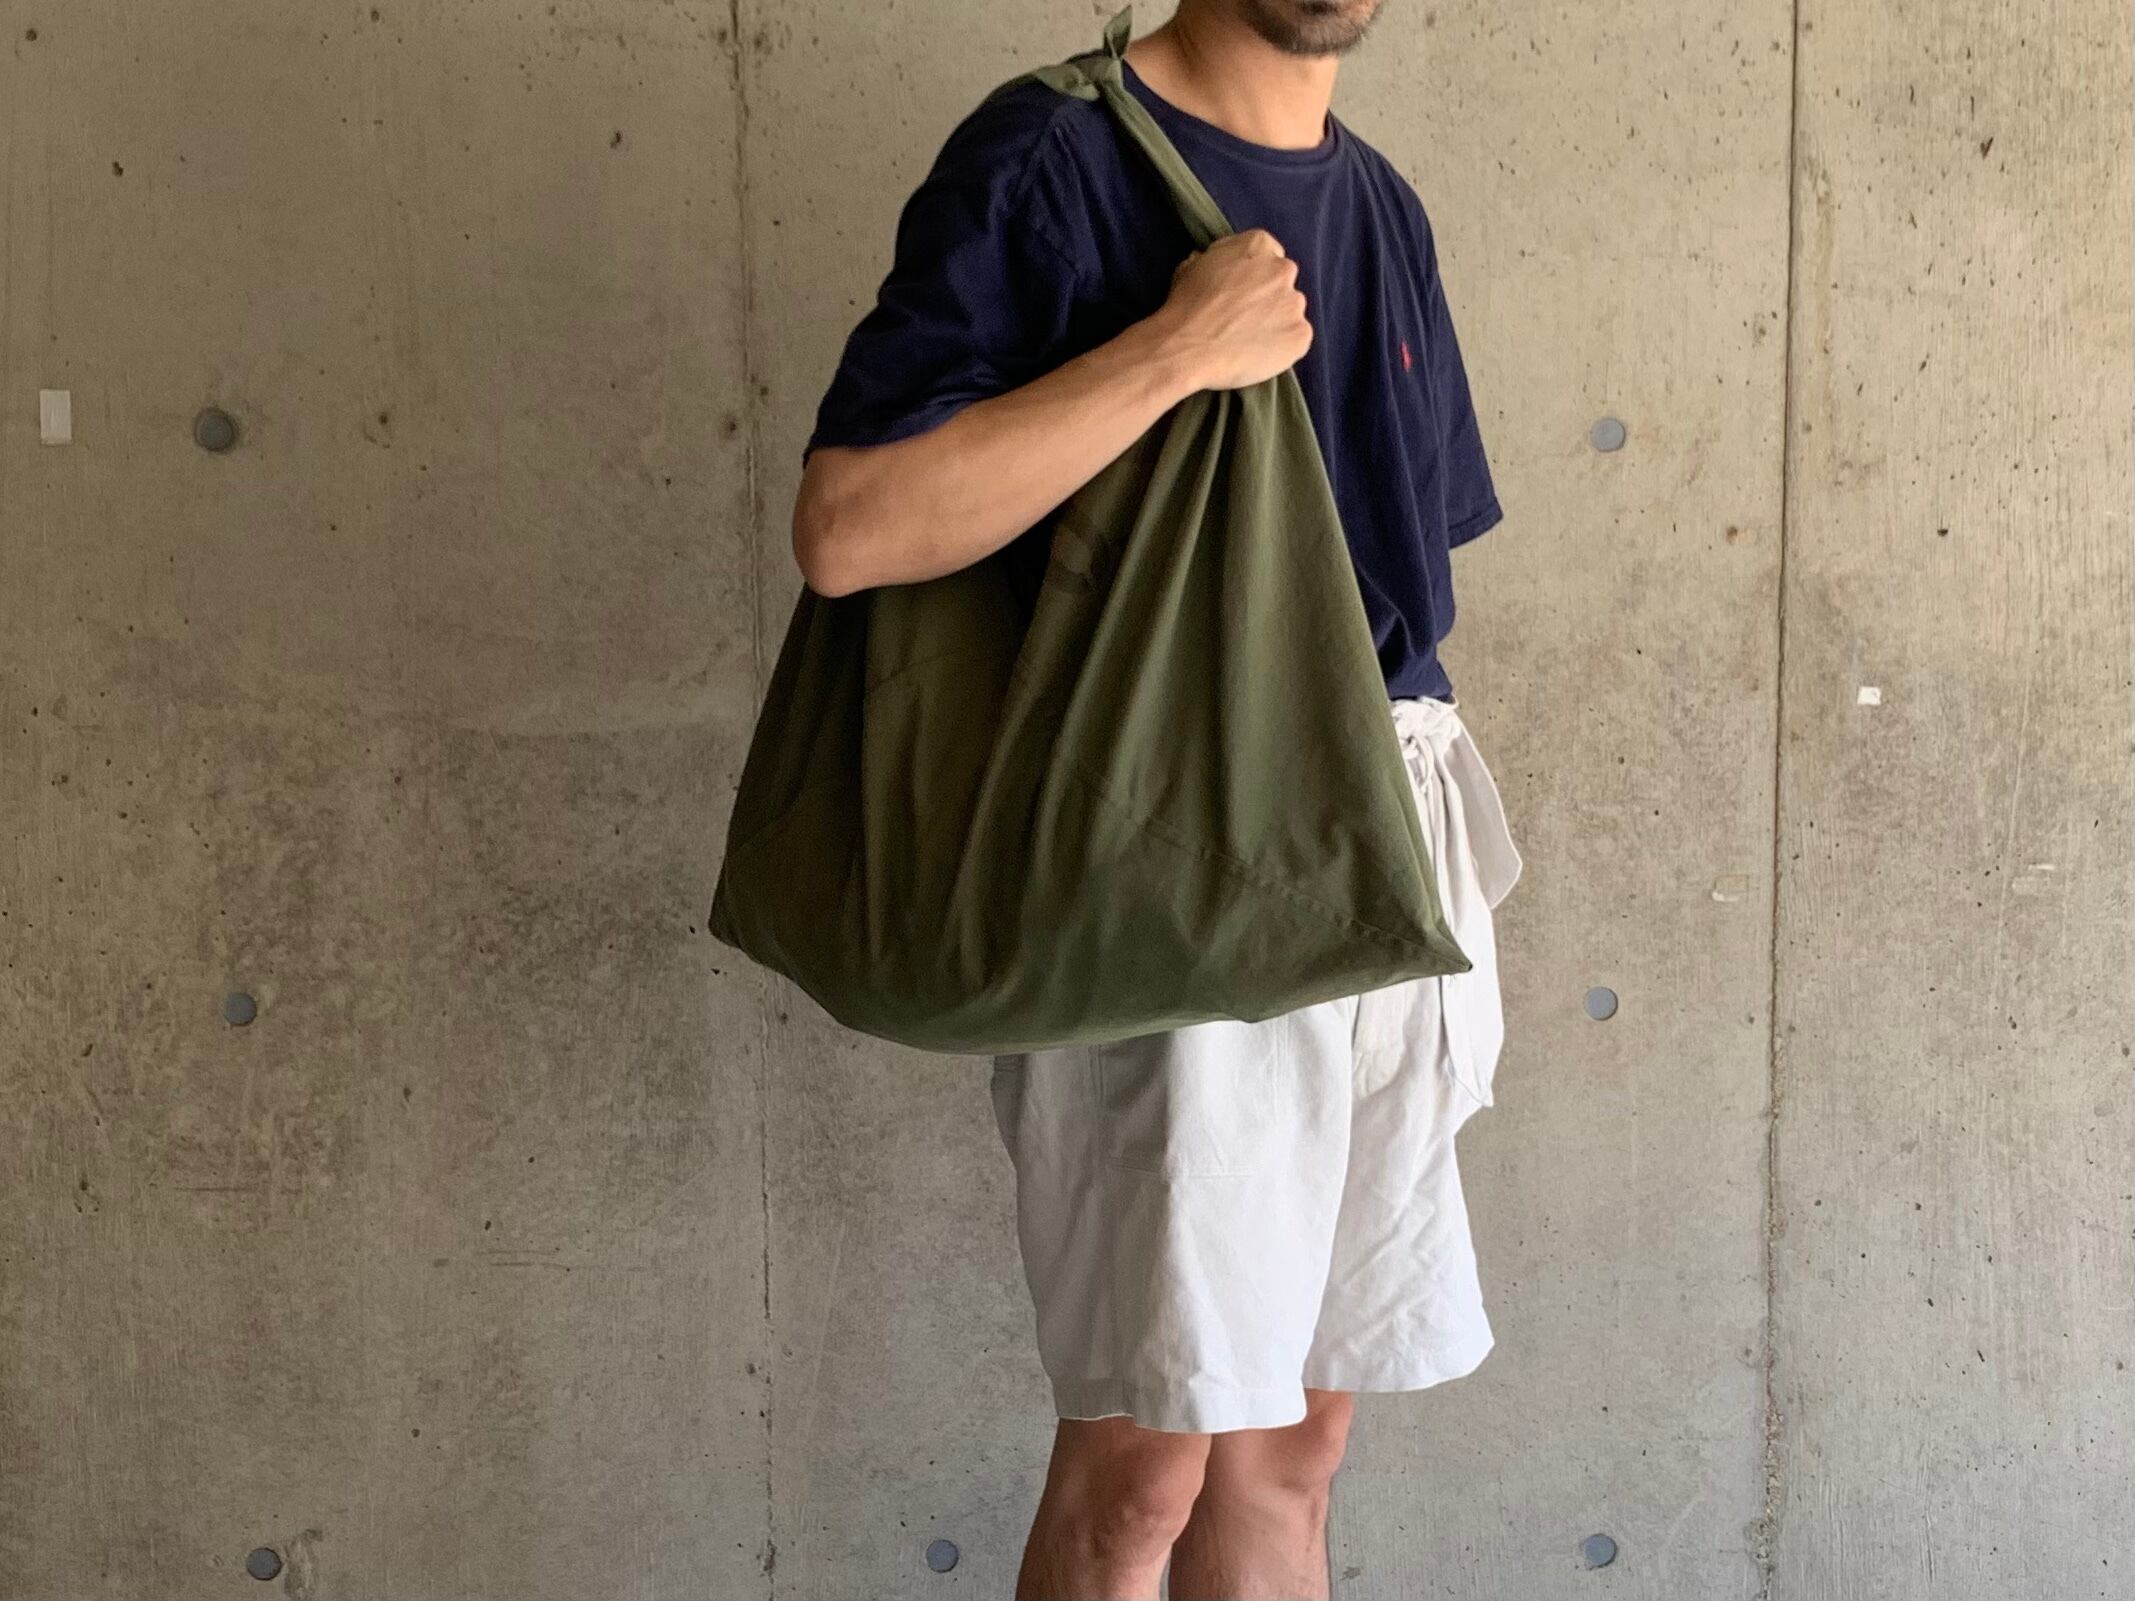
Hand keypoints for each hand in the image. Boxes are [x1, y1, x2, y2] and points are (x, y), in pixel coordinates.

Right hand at [1150, 229, 1314, 391]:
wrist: (1187, 348)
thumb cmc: (1185, 307)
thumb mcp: (1192, 266)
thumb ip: (1216, 260)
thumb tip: (1218, 267)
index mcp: (1258, 245)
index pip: (1269, 254)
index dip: (1254, 275)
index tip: (1242, 291)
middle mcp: (1283, 269)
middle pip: (1282, 281)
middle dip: (1268, 296)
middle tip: (1244, 318)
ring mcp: (1295, 304)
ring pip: (1291, 311)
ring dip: (1276, 321)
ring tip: (1248, 340)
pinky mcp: (1301, 336)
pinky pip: (1297, 340)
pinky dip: (1283, 347)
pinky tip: (1257, 354)